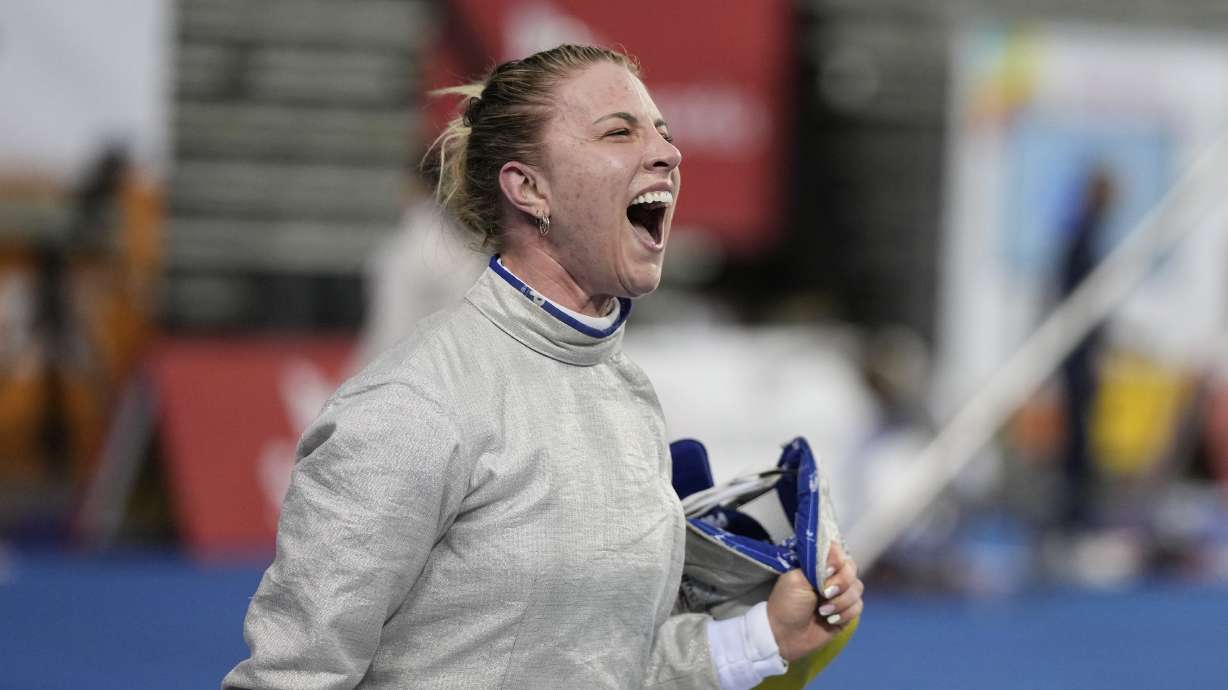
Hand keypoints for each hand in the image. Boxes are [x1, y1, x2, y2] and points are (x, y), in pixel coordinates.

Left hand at [765, 543, 862, 661]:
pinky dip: (845, 613)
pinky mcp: (847, 612)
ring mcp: (841, 594)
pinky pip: (858, 606)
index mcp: (818, 565)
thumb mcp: (796, 579)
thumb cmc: (786, 604)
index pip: (838, 552)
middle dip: (841, 582)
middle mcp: (832, 577)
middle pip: (852, 569)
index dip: (837, 559)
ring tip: (822, 611)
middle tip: (824, 593)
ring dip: (841, 601)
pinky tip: (830, 620)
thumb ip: (817, 565)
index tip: (828, 570)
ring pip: (857, 588)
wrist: (785, 634)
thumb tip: (837, 555)